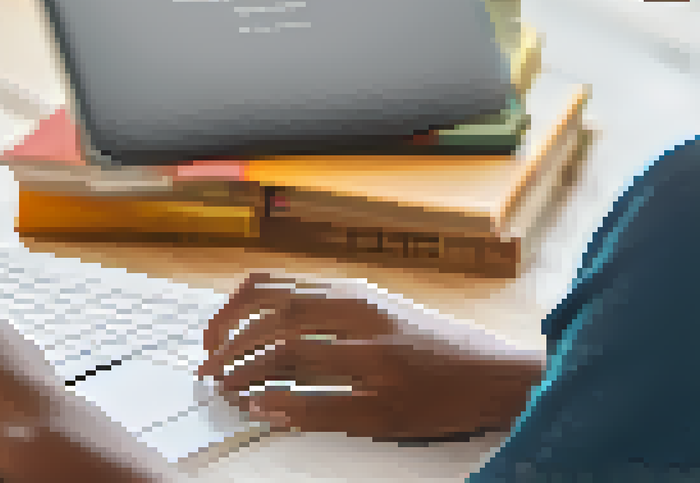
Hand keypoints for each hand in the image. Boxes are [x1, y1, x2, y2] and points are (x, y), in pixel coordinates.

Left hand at [196, 272, 544, 439]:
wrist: (492, 374)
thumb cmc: (428, 341)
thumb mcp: (372, 308)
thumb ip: (321, 308)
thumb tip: (256, 320)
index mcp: (352, 294)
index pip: (270, 288)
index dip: (229, 312)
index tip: (210, 335)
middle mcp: (361, 319)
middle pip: (273, 323)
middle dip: (230, 349)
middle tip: (210, 370)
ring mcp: (375, 362)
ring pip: (290, 358)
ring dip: (248, 376)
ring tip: (229, 391)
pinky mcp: (387, 405)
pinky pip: (321, 405)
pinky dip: (284, 408)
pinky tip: (265, 411)